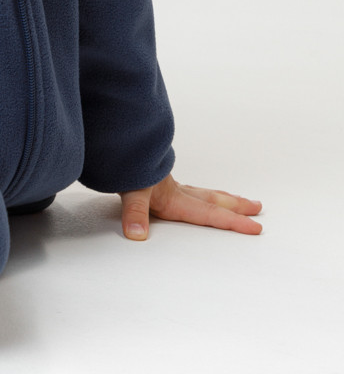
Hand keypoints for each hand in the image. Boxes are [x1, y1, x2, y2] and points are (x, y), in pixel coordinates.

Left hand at [118, 172, 262, 239]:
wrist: (115, 139)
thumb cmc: (124, 164)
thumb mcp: (130, 188)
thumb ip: (135, 212)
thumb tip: (137, 233)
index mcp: (174, 198)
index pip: (210, 213)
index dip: (233, 221)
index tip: (256, 227)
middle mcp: (175, 191)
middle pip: (213, 199)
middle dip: (236, 206)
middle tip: (257, 207)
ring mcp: (167, 184)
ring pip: (202, 192)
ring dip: (221, 197)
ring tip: (237, 199)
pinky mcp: (157, 179)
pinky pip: (186, 188)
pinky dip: (199, 192)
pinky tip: (194, 193)